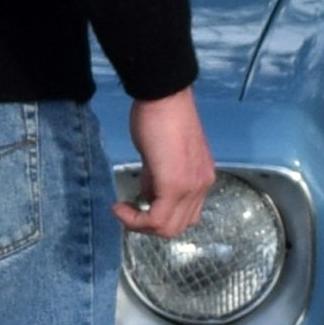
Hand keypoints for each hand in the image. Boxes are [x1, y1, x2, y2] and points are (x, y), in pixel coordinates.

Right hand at [121, 88, 213, 238]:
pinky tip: (120, 207)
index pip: (185, 215)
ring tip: (124, 209)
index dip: (158, 217)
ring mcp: (192, 187)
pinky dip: (135, 220)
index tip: (135, 204)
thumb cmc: (160, 117)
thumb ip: (158, 178)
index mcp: (202, 177)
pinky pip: (157, 219)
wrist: (163, 96)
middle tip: (128, 211)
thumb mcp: (163, 156)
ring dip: (142, 225)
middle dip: (148, 225)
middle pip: (178, 227)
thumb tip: (149, 194)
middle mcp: (202, 185)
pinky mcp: (176, 185)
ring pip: (169, 228)